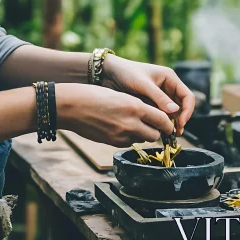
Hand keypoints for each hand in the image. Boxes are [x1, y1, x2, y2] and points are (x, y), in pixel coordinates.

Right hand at [55, 83, 174, 146]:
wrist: (71, 106)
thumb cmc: (93, 96)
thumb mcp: (120, 96)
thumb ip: (137, 107)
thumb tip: (151, 117)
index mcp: (135, 106)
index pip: (163, 119)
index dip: (167, 124)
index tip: (168, 124)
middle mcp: (131, 122)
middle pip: (155, 134)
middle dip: (155, 131)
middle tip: (152, 126)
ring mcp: (121, 134)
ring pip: (142, 140)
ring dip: (142, 135)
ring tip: (133, 125)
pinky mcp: (112, 142)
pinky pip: (128, 143)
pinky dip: (129, 138)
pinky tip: (119, 128)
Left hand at [100, 55, 194, 135]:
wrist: (108, 73)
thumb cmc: (126, 73)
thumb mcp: (143, 84)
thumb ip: (159, 97)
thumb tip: (175, 111)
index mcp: (170, 78)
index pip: (187, 97)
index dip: (187, 111)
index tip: (180, 123)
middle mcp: (167, 87)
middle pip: (181, 107)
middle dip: (179, 120)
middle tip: (174, 133)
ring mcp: (159, 96)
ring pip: (170, 113)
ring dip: (169, 123)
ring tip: (164, 134)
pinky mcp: (150, 104)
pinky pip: (159, 115)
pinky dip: (159, 122)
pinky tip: (155, 130)